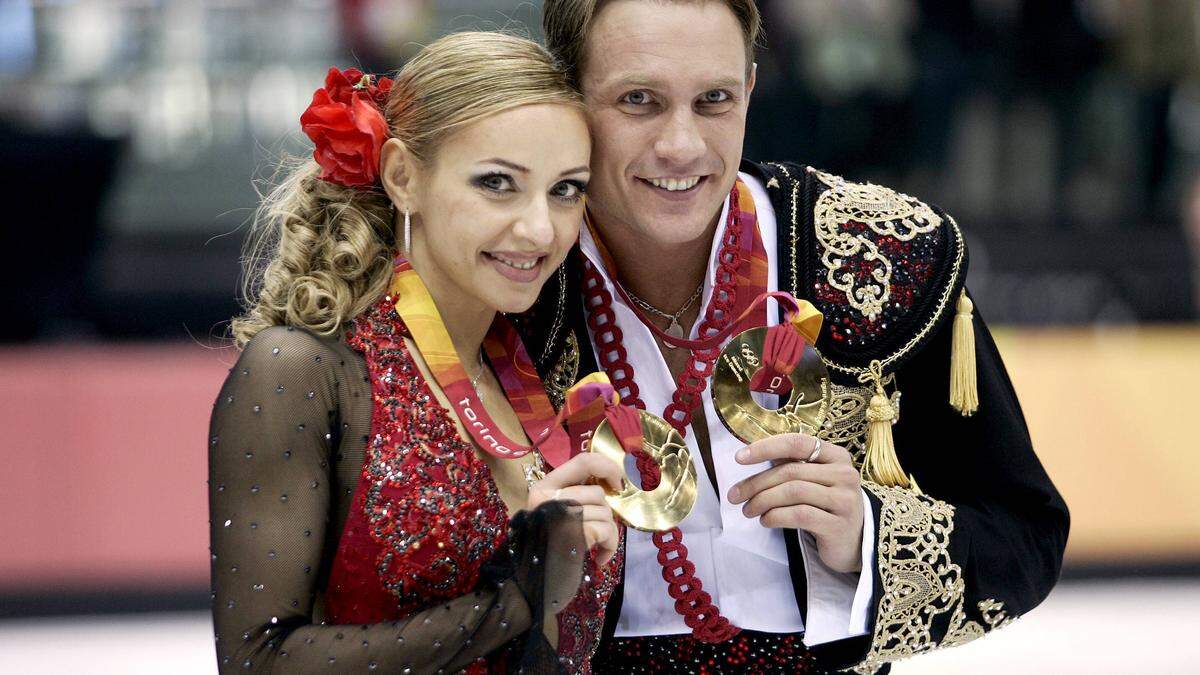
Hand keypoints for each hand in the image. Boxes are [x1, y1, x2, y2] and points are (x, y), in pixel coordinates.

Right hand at [527, 453, 622, 565]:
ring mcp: (558, 515)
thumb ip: (576, 497)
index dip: (607, 467)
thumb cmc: (549, 550)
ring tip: (596, 546)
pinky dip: (610, 545)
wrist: (533, 585)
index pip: (583, 461)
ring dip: (608, 532)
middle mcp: (546, 497)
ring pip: (604, 511)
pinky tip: (600, 558)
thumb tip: (612, 487)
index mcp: (543, 487)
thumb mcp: (557, 515)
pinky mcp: (571, 533)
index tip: (617, 485)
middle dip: (604, 514)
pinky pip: (606, 529)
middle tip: (595, 531)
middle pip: (597, 492)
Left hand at [727, 434, 864, 573]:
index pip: (797, 443)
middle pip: (790, 471)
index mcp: (837, 456)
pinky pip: (799, 515)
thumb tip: (750, 453)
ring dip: (762, 501)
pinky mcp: (839, 525)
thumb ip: (790, 464)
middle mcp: (845, 474)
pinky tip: (765, 521)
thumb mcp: (813, 480)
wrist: (856, 542)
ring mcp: (845, 500)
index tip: (739, 458)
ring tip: (748, 510)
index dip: (766, 447)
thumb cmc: (827, 506)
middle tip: (734, 495)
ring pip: (793, 492)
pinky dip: (776, 516)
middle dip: (756, 483)